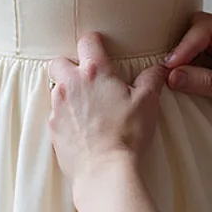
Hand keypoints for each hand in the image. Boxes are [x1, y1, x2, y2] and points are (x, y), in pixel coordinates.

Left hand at [48, 33, 167, 190]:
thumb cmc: (127, 134)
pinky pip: (55, 113)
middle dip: (70, 65)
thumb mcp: (147, 102)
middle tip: (87, 78)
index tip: (100, 49)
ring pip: (56, 88)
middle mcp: (71, 84)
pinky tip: (81, 126)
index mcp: (94, 72)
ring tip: (86, 105)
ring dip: (68, 91)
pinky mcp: (52, 127)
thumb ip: (152, 79)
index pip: (87, 41)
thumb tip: (159, 68)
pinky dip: (65, 115)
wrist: (104, 170)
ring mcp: (58, 106)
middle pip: (59, 61)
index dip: (94, 42)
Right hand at [163, 14, 211, 146]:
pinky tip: (184, 85)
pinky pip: (200, 59)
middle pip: (198, 30)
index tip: (170, 69)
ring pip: (196, 45)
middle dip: (183, 52)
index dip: (185, 47)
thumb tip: (172, 75)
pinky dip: (190, 71)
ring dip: (185, 63)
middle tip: (169, 75)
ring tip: (174, 82)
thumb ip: (207, 83)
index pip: (207, 28)